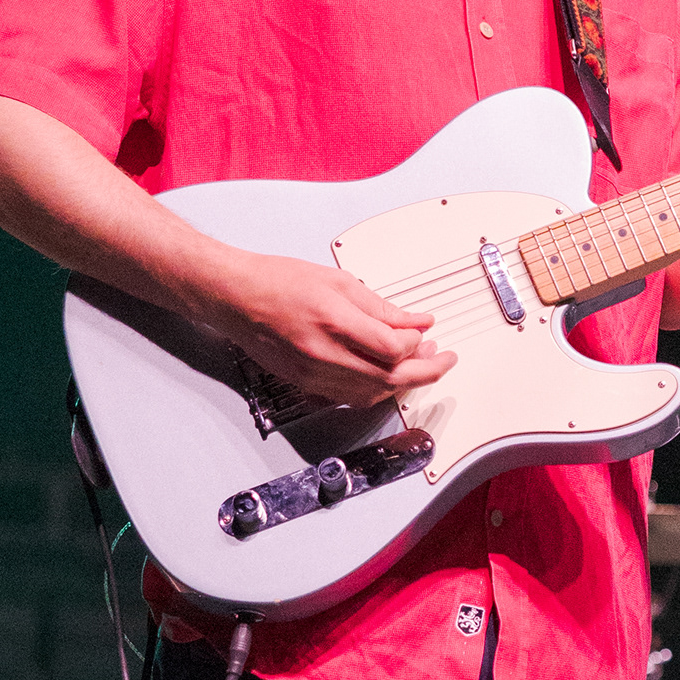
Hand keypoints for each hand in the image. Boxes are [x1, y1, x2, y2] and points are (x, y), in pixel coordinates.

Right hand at [207, 251, 455, 402]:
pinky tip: (387, 375)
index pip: (393, 348)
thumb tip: (417, 321)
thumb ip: (381, 307)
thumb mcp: (338, 281)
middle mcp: (324, 355)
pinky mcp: (306, 385)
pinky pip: (352, 398)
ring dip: (403, 382)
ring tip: (418, 363)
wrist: (235, 298)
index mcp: (334, 322)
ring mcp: (314, 375)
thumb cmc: (278, 282)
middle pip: (390, 377)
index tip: (425, 331)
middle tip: (444, 359)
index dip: (417, 343)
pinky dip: (376, 389)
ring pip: (374, 393)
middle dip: (426, 371)